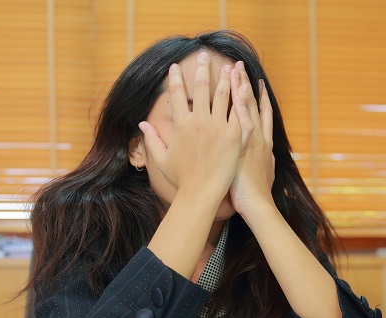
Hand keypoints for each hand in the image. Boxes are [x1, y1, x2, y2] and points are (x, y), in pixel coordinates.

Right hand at [139, 52, 241, 200]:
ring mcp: (218, 126)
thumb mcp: (162, 158)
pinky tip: (243, 86)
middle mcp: (199, 121)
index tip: (175, 67)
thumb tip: (142, 124)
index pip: (176, 94)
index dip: (175, 79)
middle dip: (201, 69)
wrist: (201, 193)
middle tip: (204, 56)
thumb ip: (152, 138)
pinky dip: (240, 97)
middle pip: (200, 88)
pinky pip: (238, 111)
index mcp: (181, 125)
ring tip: (227, 67)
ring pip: (222, 95)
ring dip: (224, 78)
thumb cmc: (181, 179)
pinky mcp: (234, 134)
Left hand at [228, 61, 275, 215]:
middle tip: (239, 64)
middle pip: (253, 104)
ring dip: (241, 87)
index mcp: (262, 142)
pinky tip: (236, 92)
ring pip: (247, 109)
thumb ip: (260, 159)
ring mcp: (252, 141)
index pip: (261, 113)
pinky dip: (240, 107)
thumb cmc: (255, 194)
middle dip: (245, 84)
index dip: (257, 96)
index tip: (253, 80)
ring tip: (235, 68)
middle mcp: (259, 137)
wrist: (258, 206)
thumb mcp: (262, 172)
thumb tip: (264, 155)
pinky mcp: (245, 148)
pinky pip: (242, 123)